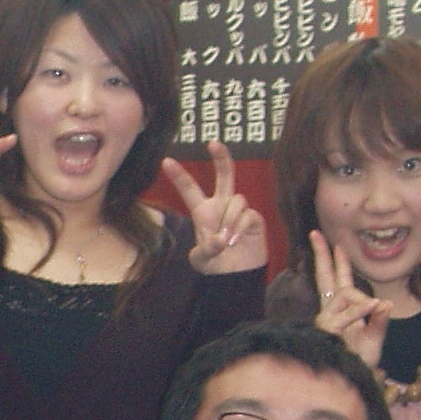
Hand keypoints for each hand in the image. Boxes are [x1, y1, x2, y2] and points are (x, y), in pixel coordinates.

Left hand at [162, 142, 266, 274]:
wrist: (235, 276)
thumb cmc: (215, 264)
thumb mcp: (201, 260)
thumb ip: (205, 250)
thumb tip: (220, 240)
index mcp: (203, 211)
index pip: (190, 189)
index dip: (179, 175)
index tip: (166, 161)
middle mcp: (221, 205)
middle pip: (225, 175)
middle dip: (221, 157)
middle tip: (213, 143)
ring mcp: (239, 210)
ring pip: (236, 201)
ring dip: (229, 220)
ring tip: (226, 241)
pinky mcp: (254, 219)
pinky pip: (247, 214)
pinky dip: (239, 227)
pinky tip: (235, 241)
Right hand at [308, 231, 387, 368]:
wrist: (354, 380)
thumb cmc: (361, 360)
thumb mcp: (376, 338)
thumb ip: (379, 320)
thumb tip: (383, 301)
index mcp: (339, 310)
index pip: (335, 280)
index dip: (334, 261)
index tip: (335, 244)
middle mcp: (329, 312)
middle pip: (324, 278)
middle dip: (321, 255)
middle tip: (315, 233)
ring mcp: (326, 320)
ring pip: (345, 295)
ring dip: (361, 301)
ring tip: (374, 309)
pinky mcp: (327, 330)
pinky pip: (347, 313)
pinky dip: (360, 310)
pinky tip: (373, 306)